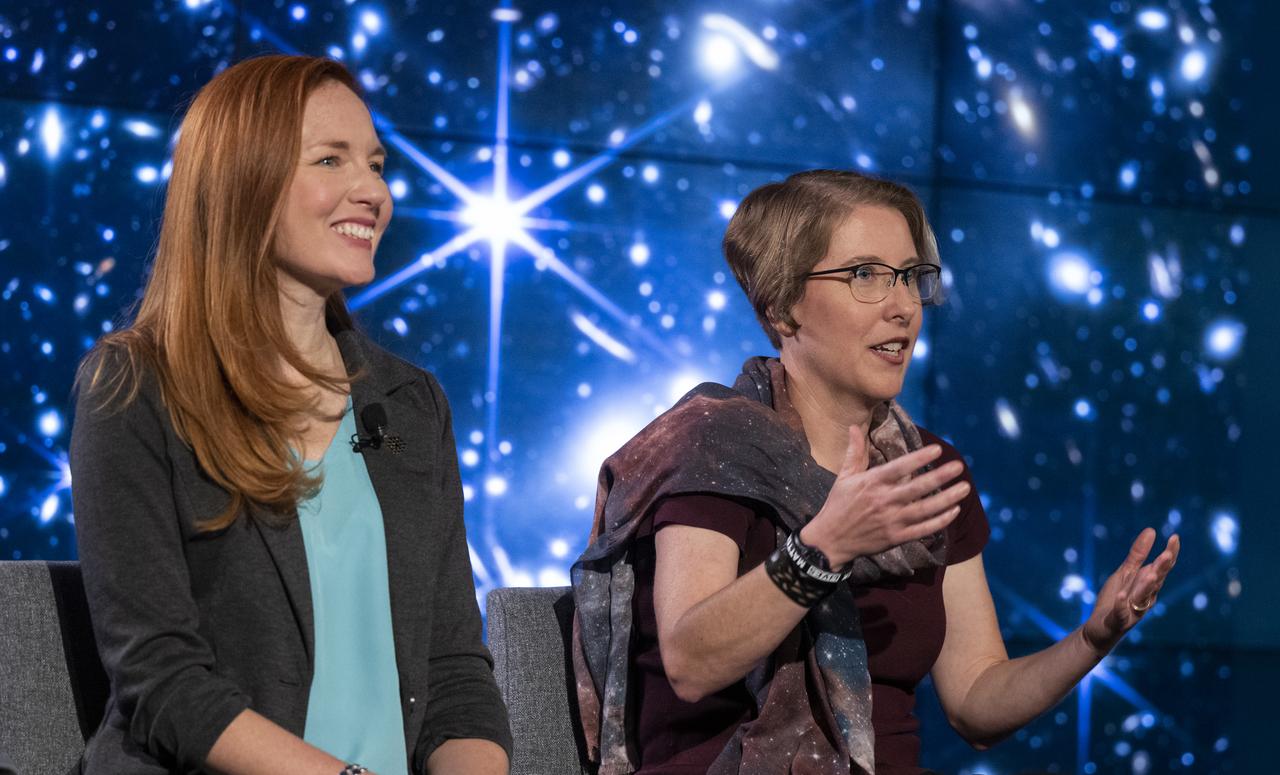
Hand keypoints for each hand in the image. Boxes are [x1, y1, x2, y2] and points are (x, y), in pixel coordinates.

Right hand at [800, 426, 970, 566]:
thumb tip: (855, 426)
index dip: (920, 458)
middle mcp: (884, 501)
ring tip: (964, 488)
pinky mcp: (896, 537)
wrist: (830, 540)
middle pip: (918, 487)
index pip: (900, 467)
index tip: (938, 450)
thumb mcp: (843, 476)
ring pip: (926, 509)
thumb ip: (854, 452)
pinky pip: (923, 529)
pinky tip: (953, 511)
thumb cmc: (837, 505)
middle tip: (959, 466)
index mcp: (871, 483)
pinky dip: (940, 521)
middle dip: (941, 476)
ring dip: (947, 499)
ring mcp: (892, 521)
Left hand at [1081, 528, 1180, 653]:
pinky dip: (1121, 604)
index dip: (1169, 554)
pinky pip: (1120, 612)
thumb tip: (1152, 530)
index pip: (1161, 568)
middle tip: (1168, 554)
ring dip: (1146, 585)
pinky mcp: (1118, 621)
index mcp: (1148, 585)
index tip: (1175, 537)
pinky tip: (1121, 595)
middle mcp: (1145, 598)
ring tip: (1151, 573)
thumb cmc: (1115, 598)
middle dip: (1162, 569)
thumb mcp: (1125, 573)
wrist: (1099, 628)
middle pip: (1155, 582)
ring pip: (1142, 597)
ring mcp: (1133, 610)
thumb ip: (1138, 554)